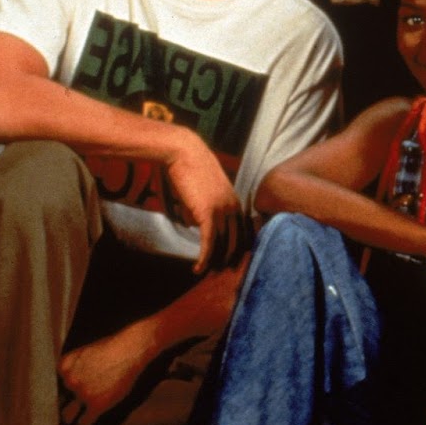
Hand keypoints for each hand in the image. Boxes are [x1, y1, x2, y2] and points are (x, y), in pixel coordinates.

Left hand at [59, 327, 150, 424]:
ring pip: (68, 414)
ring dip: (72, 415)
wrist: (128, 349)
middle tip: (73, 403)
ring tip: (76, 417)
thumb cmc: (111, 347)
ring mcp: (82, 394)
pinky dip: (85, 423)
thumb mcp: (85, 352)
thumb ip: (76, 367)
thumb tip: (74, 383)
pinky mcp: (96, 404)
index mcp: (65, 366)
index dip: (68, 384)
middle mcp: (70, 381)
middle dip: (66, 401)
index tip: (76, 384)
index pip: (58, 382)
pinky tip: (87, 421)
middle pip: (61, 398)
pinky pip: (84, 422)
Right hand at [164, 131, 251, 272]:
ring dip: (214, 262)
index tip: (230, 259)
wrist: (183, 151)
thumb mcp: (201, 190)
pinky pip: (208, 242)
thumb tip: (192, 223)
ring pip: (222, 244)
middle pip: (235, 240)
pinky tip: (198, 268)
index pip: (242, 230)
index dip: (237, 247)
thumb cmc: (188, 167)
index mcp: (234, 199)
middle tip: (220, 272)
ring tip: (206, 273)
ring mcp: (222, 210)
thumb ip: (201, 207)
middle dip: (229, 258)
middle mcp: (232, 206)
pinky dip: (204, 258)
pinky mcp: (207, 213)